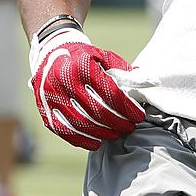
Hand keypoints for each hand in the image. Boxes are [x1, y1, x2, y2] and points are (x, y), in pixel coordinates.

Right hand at [29, 27, 145, 149]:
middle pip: (96, 110)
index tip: (139, 116)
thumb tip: (150, 84)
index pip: (110, 93)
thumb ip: (124, 72)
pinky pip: (64, 130)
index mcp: (83, 66)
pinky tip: (97, 142)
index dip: (127, 107)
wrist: (52, 53)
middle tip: (130, 127)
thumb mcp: (105, 57)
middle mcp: (65, 81)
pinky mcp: (45, 109)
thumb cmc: (86, 57)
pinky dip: (81, 140)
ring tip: (117, 134)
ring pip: (81, 123)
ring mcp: (52, 97)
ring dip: (102, 133)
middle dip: (118, 122)